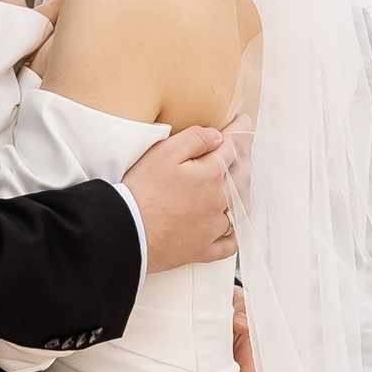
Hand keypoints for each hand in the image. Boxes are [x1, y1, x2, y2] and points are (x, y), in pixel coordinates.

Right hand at [123, 122, 234, 273]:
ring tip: (241, 186)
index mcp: (210, 175)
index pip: (231, 147)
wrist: (127, 232)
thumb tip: (217, 136)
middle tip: (243, 152)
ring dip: (243, 194)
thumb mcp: (163, 153)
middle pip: (241, 178)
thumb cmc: (141, 192)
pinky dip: (234, 235)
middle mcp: (217, 202)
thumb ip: (193, 139)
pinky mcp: (202, 250)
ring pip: (240, 209)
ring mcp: (212, 228)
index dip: (238, 131)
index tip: (243, 121)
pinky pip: (228, 244)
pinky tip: (232, 229)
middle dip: (244, 161)